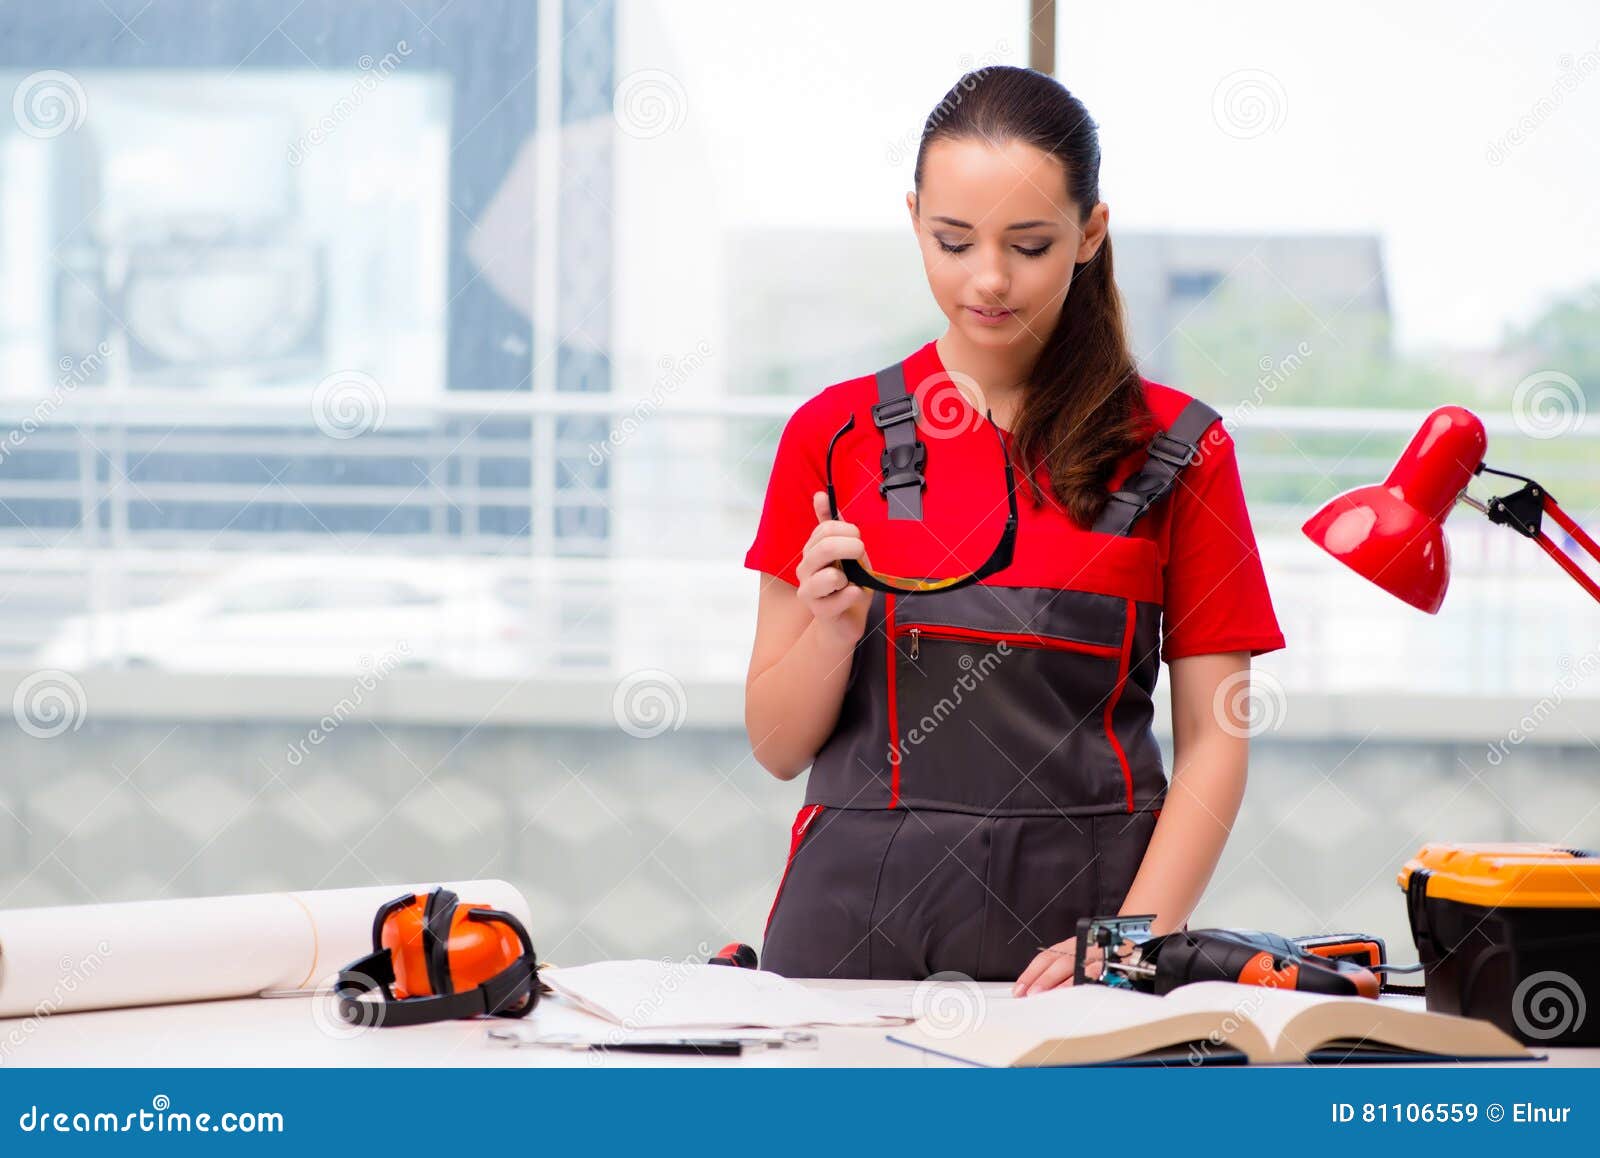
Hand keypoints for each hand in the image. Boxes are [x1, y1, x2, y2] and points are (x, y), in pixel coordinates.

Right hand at [795, 491, 873, 649]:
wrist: (844, 622)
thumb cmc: (848, 586)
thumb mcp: (847, 553)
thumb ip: (834, 525)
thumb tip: (819, 495)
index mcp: (812, 550)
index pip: (825, 529)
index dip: (848, 530)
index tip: (858, 538)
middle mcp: (805, 568)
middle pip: (825, 548)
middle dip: (851, 548)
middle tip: (861, 556)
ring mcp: (809, 591)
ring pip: (829, 576)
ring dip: (849, 576)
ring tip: (850, 581)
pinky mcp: (819, 611)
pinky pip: (841, 597)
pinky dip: (853, 595)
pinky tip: (853, 595)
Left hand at [1012, 936, 1108, 996]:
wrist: (1135, 941)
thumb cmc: (1102, 953)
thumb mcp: (1078, 956)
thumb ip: (1060, 971)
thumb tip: (1036, 989)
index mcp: (1072, 943)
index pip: (1047, 957)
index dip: (1031, 973)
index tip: (1020, 989)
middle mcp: (1085, 947)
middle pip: (1061, 962)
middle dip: (1044, 980)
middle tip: (1031, 995)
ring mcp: (1100, 957)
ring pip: (1079, 970)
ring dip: (1063, 986)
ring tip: (1050, 999)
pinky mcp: (1114, 967)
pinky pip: (1098, 977)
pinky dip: (1085, 986)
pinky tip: (1076, 997)